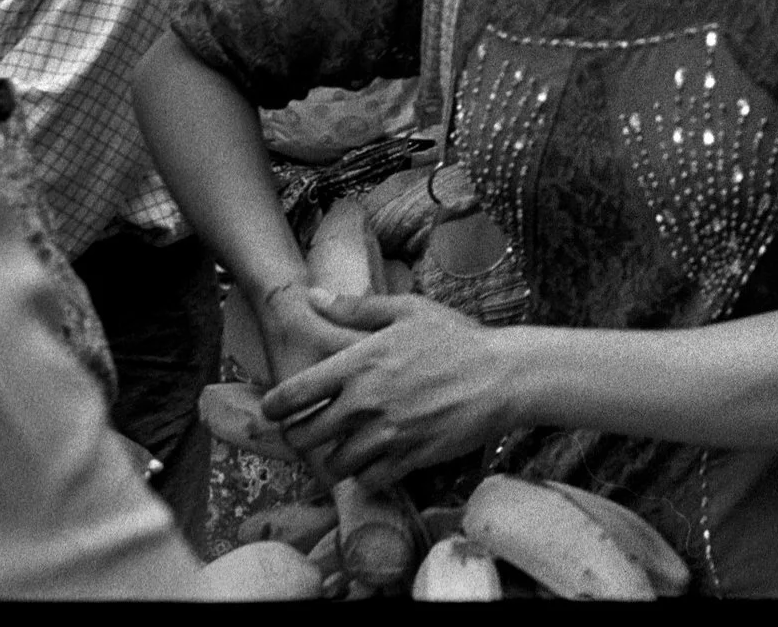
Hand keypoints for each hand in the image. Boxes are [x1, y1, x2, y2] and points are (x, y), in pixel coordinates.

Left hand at [261, 290, 516, 491]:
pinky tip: (377, 460)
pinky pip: (368, 481)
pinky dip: (367, 475)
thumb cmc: (456, 339)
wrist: (502, 376)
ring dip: (337, 457)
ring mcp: (386, 434)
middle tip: (312, 430)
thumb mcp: (407, 311)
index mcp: (357, 363)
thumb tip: (313, 296)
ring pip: (335, 464)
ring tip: (348, 446)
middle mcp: (365, 402)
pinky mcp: (409, 458)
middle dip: (302, 436)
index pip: (291, 395)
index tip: (276, 410)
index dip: (274, 407)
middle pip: (304, 436)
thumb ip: (355, 307)